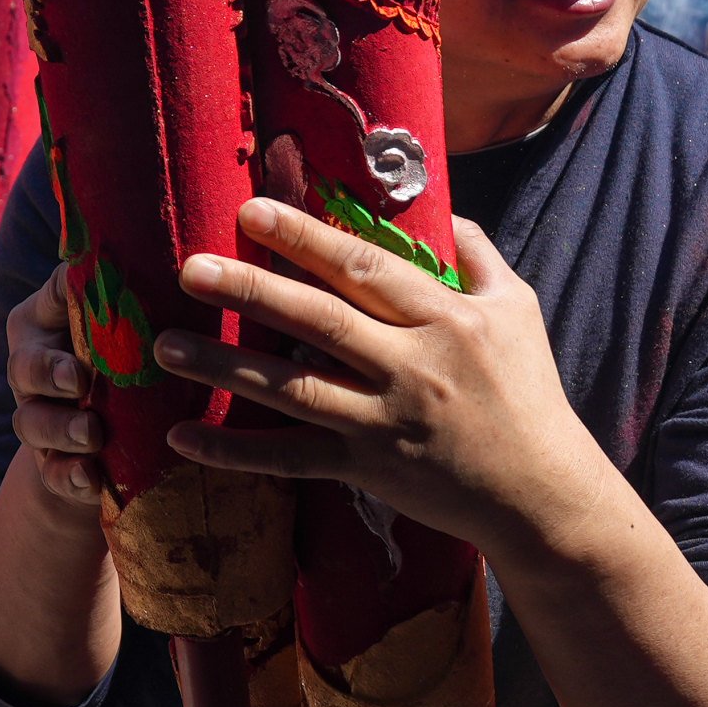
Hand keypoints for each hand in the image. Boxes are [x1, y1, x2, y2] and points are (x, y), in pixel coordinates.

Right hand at [4, 264, 110, 515]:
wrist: (124, 433)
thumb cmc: (128, 355)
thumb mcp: (128, 321)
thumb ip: (123, 288)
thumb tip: (155, 236)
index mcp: (45, 325)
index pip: (38, 315)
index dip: (56, 320)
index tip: (83, 349)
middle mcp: (33, 370)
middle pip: (24, 369)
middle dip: (48, 375)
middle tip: (79, 381)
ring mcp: (39, 419)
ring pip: (31, 423)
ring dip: (61, 429)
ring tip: (92, 436)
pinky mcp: (54, 465)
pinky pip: (51, 474)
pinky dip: (69, 477)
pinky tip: (91, 480)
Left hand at [152, 196, 611, 570]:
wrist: (542, 497)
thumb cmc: (529, 395)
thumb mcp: (518, 312)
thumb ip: (476, 256)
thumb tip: (444, 209)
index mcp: (446, 319)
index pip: (364, 268)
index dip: (305, 237)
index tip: (250, 209)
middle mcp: (411, 367)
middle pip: (319, 321)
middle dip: (251, 291)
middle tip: (188, 267)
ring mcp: (385, 422)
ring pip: (294, 390)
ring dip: (226, 366)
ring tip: (165, 345)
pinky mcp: (367, 469)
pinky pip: (291, 459)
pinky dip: (235, 451)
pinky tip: (183, 436)